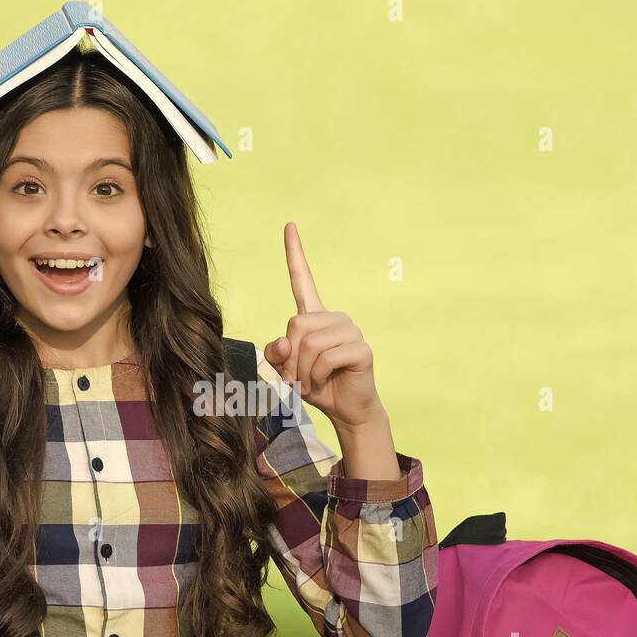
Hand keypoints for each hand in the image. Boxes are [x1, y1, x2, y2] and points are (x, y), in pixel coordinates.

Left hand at [262, 222, 385, 432]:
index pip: (302, 280)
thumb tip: (281, 343)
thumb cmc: (316, 386)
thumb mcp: (286, 371)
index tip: (289, 226)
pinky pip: (326, 357)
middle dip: (289, 358)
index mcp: (314, 317)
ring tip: (310, 384)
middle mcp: (334, 318)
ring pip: (310, 344)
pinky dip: (317, 376)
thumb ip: (276, 355)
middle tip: (294, 379)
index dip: (295, 254)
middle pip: (295, 325)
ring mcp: (350, 330)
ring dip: (303, 372)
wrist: (345, 409)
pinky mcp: (361, 348)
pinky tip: (324, 382)